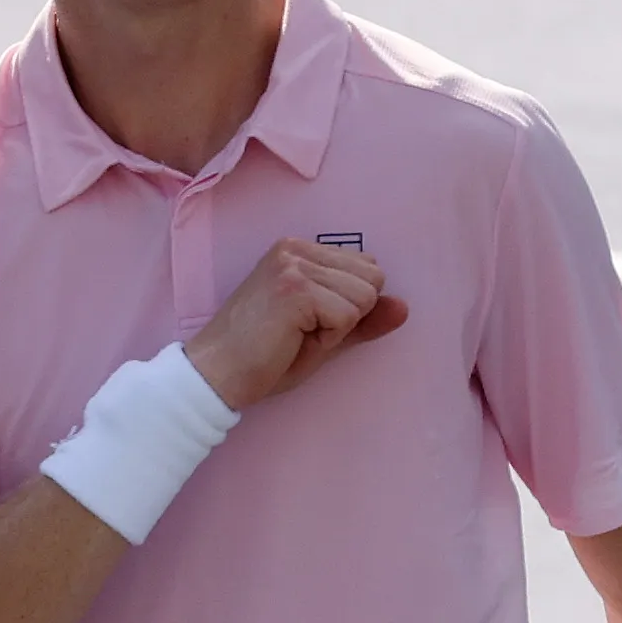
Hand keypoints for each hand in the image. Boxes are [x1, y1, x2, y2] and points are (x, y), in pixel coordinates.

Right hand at [181, 236, 407, 409]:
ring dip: (337, 328)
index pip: (368, 269)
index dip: (348, 308)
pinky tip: (292, 339)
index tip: (306, 322)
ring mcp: (294, 265)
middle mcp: (296, 248)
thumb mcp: (324, 335)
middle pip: (373, 280)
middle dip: (348, 315)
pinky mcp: (296, 288)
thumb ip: (364, 319)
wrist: (216, 374)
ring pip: (365, 297)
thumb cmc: (264, 358)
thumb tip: (405, 307)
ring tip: (295, 335)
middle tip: (301, 331)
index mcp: (299, 249)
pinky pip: (348, 315)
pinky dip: (328, 338)